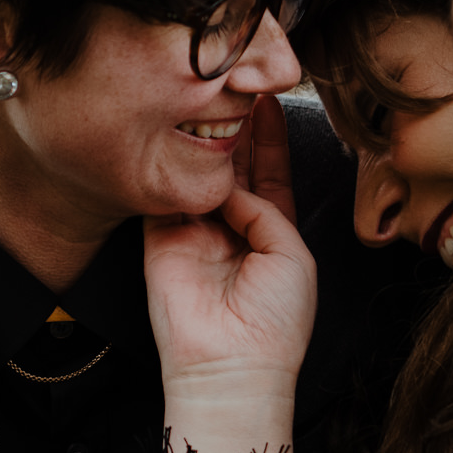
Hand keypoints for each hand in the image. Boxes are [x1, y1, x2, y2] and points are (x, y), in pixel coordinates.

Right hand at [144, 97, 315, 452]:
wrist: (230, 366)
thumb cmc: (274, 322)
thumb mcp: (292, 254)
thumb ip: (266, 208)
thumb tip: (231, 182)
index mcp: (271, 232)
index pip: (269, 174)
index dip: (270, 138)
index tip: (270, 99)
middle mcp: (231, 227)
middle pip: (231, 166)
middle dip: (234, 128)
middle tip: (236, 86)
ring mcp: (194, 231)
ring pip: (197, 174)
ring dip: (204, 139)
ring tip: (212, 97)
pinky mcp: (160, 238)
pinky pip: (165, 193)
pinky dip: (172, 166)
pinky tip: (179, 132)